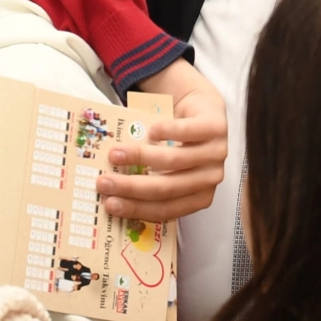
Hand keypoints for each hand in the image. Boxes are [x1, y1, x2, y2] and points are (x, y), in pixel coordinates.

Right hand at [98, 60, 227, 222]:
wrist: (203, 111)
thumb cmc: (180, 144)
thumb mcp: (168, 169)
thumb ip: (149, 180)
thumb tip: (110, 193)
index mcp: (199, 196)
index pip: (166, 209)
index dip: (136, 208)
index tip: (109, 204)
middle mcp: (211, 178)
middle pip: (167, 188)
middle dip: (131, 187)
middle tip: (104, 182)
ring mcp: (217, 153)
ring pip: (174, 161)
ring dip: (140, 157)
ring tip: (115, 153)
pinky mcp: (216, 128)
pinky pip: (187, 132)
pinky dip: (166, 132)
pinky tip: (150, 131)